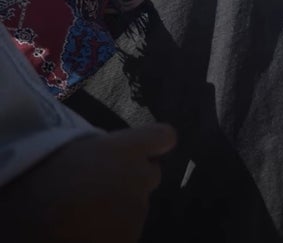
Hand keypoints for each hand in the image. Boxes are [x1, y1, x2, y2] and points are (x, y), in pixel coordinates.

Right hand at [1, 123, 176, 242]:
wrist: (33, 228)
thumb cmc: (39, 183)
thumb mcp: (68, 151)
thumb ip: (100, 151)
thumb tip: (108, 155)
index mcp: (124, 150)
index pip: (163, 136)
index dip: (155, 143)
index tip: (145, 151)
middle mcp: (139, 177)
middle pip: (150, 174)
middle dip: (133, 179)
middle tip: (101, 188)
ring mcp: (137, 211)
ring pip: (136, 205)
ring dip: (119, 208)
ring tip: (85, 214)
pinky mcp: (130, 238)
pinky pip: (125, 231)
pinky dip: (112, 232)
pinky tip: (86, 232)